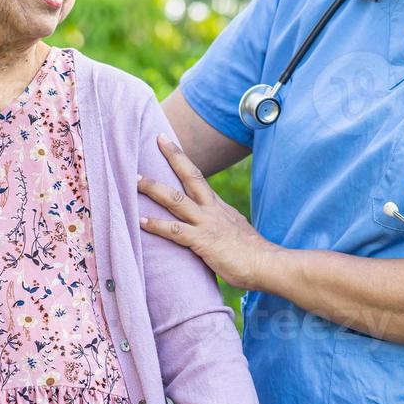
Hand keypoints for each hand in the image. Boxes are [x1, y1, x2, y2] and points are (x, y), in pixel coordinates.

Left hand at [137, 134, 279, 290]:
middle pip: (190, 176)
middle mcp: (212, 210)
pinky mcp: (202, 241)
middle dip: (173, 157)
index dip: (183, 161)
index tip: (169, 143)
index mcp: (219, 207)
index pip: (198, 178)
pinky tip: (140, 221)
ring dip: (154, 189)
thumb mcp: (236, 233)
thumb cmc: (252, 255)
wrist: (267, 265)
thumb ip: (221, 228)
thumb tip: (214, 231)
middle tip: (157, 138)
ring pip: (176, 200)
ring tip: (135, 180)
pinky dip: (156, 225)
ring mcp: (207, 223)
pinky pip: (174, 230)